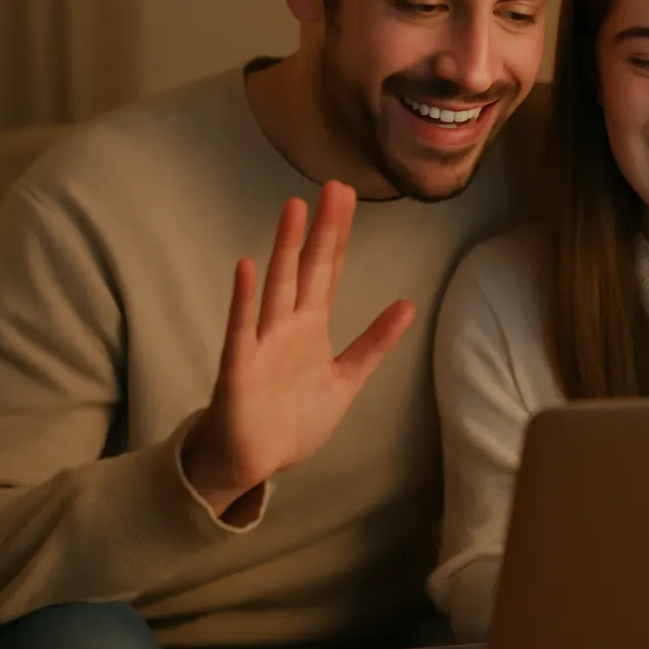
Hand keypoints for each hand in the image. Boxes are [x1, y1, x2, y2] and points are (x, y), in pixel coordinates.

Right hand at [181, 181, 414, 521]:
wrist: (254, 461)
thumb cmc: (294, 418)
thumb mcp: (346, 380)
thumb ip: (374, 344)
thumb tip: (408, 305)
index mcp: (312, 327)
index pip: (328, 271)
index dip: (339, 236)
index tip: (348, 196)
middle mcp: (287, 325)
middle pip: (307, 268)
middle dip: (321, 230)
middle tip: (334, 187)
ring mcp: (262, 342)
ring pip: (277, 287)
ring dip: (285, 249)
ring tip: (294, 209)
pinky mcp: (240, 367)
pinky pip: (241, 329)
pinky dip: (243, 300)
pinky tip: (246, 267)